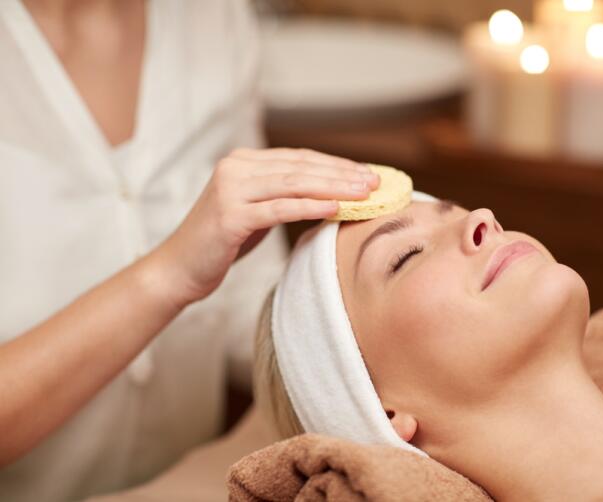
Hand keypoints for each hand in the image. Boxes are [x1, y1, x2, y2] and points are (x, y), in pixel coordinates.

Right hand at [154, 148, 378, 305]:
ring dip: (333, 187)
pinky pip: (278, 209)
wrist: (178, 268)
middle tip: (376, 182)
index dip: (336, 165)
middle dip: (342, 174)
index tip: (368, 173)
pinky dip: (309, 206)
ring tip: (364, 193)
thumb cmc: (222, 242)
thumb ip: (283, 196)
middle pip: (300, 168)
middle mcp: (236, 167)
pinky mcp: (230, 215)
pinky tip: (335, 207)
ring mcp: (231, 190)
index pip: (300, 159)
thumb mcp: (256, 212)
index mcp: (244, 162)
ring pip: (293, 184)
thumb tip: (330, 194)